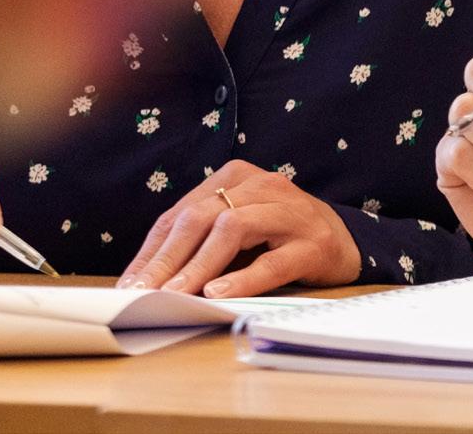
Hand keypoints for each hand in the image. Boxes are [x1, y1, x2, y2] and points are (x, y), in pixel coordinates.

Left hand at [116, 160, 359, 296]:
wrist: (344, 241)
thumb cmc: (277, 239)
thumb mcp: (235, 231)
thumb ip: (198, 243)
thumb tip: (144, 279)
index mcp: (237, 177)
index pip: (181, 214)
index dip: (151, 251)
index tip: (128, 285)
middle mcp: (263, 186)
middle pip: (201, 218)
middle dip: (166, 259)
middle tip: (142, 294)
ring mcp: (291, 212)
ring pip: (232, 231)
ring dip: (198, 266)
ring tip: (174, 295)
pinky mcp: (313, 243)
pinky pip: (272, 262)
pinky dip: (242, 278)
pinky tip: (218, 292)